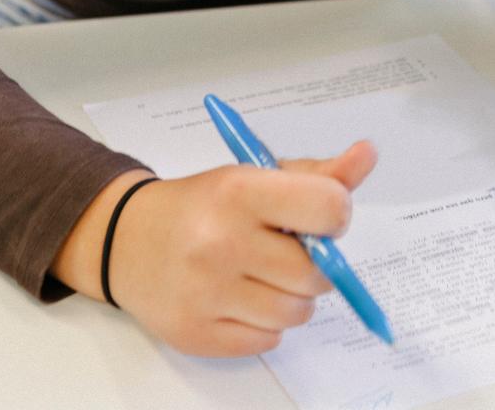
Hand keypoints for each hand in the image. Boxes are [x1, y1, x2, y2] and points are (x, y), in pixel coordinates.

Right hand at [63, 143, 377, 356]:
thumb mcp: (256, 176)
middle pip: (316, 272)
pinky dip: (264, 324)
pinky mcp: (196, 333)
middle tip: (286, 251)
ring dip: (292, 298)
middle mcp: (220, 243)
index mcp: (239, 192)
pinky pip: (268, 341)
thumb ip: (319, 174)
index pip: (329, 208)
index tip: (318, 217)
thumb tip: (368, 153)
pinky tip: (240, 299)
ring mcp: (205, 293)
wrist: (126, 239)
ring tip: (263, 276)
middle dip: (314, 264)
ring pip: (297, 313)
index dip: (335, 215)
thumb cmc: (204, 205)